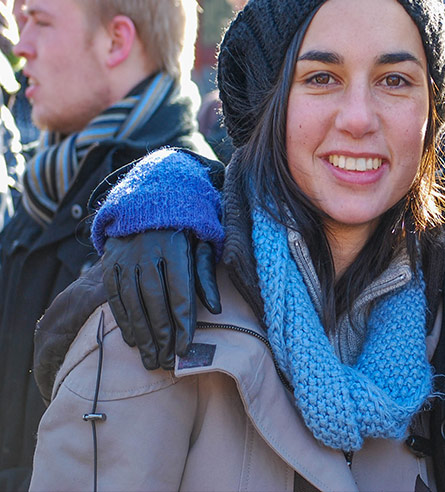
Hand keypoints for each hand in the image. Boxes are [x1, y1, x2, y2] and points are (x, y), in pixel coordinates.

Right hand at [102, 230, 220, 369]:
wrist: (149, 202)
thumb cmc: (185, 230)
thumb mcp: (202, 244)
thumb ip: (206, 276)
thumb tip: (214, 310)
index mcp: (175, 247)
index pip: (180, 291)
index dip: (183, 322)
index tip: (186, 348)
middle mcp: (147, 252)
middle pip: (155, 301)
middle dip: (161, 335)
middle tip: (167, 362)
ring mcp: (125, 258)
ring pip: (133, 302)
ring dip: (142, 334)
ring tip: (150, 359)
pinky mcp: (109, 263)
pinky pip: (115, 297)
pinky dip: (123, 320)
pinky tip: (132, 341)